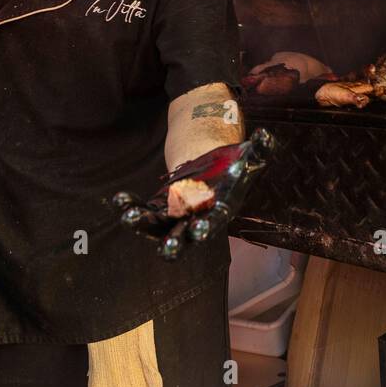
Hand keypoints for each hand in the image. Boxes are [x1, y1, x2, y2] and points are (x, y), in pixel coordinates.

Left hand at [111, 129, 273, 258]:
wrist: (215, 169)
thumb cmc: (235, 165)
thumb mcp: (250, 155)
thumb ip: (260, 148)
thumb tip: (265, 134)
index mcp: (221, 210)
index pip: (215, 222)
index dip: (208, 227)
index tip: (200, 230)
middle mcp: (198, 221)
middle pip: (185, 237)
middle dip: (175, 244)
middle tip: (166, 251)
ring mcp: (177, 217)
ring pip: (159, 227)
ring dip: (144, 224)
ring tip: (129, 217)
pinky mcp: (162, 209)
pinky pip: (145, 211)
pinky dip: (132, 206)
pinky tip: (120, 200)